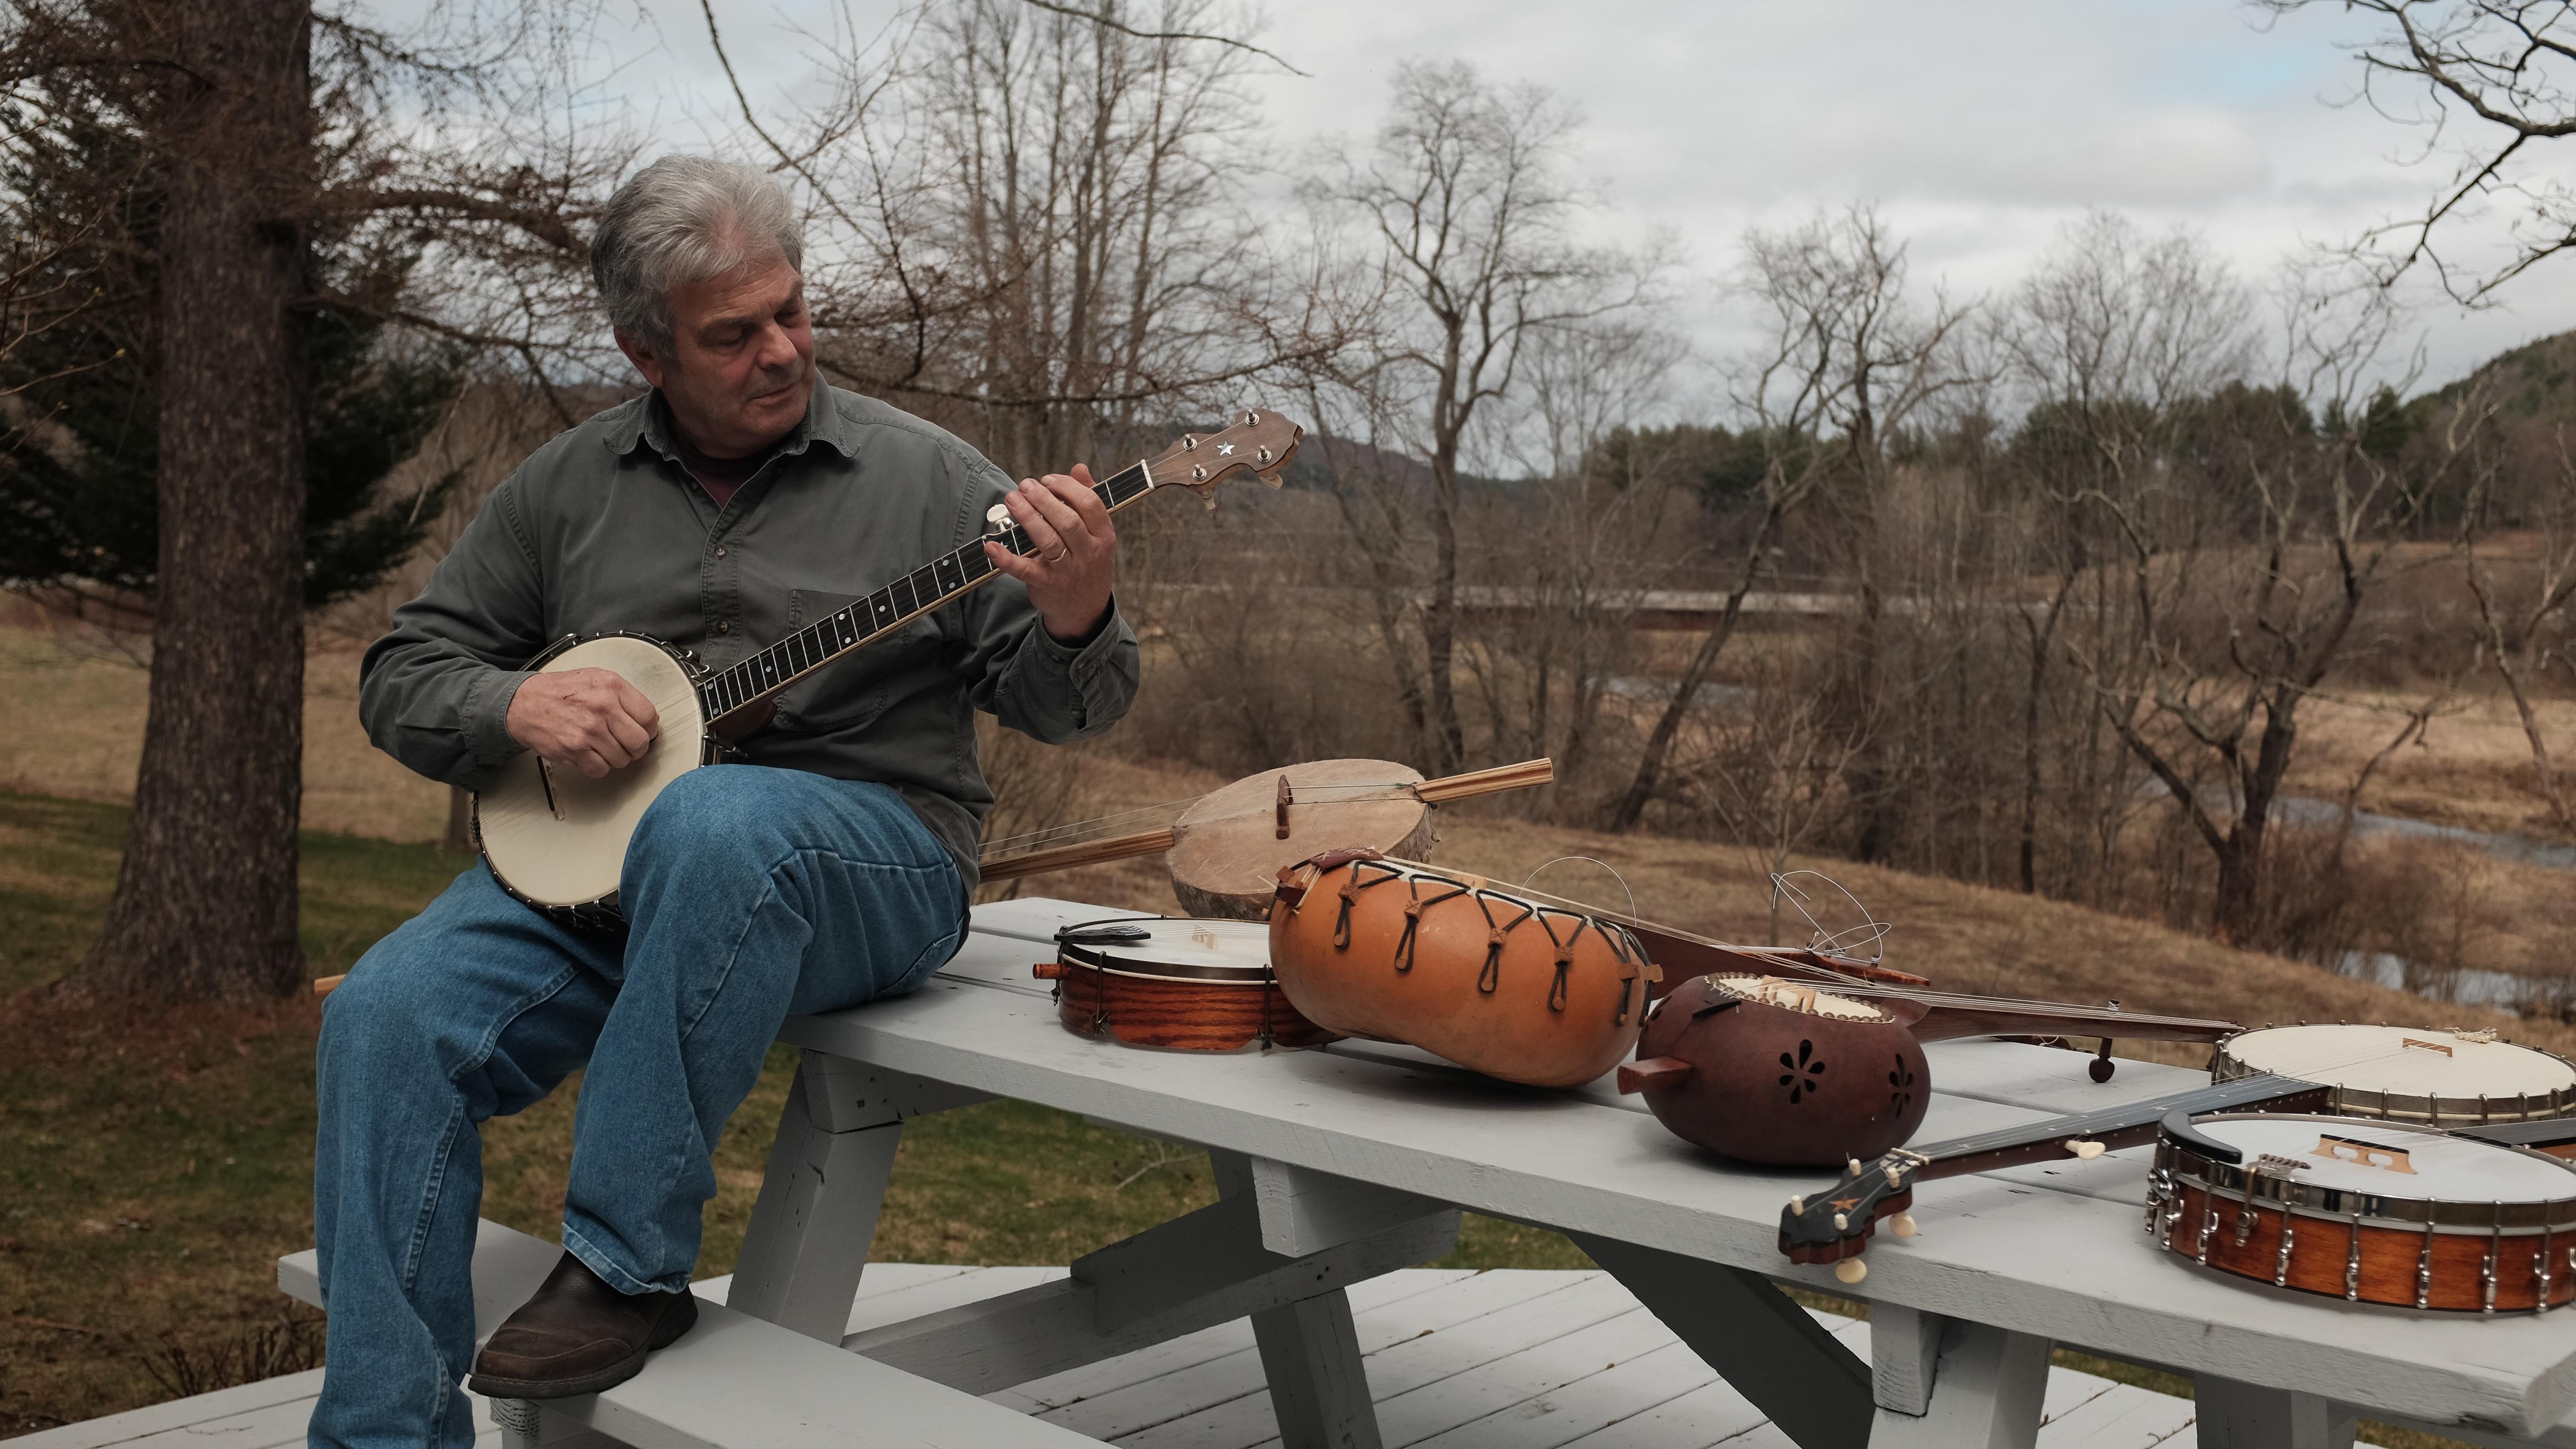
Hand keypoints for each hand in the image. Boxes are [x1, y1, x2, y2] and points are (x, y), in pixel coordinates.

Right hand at [506, 668, 660, 778]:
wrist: (524, 703)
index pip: (649, 716)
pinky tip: (589, 753)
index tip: (643, 731)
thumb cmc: (561, 692)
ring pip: (622, 759)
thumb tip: (648, 719)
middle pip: (640, 742)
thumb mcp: (596, 678)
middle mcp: (602, 707)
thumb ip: (623, 695)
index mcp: (612, 686)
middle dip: (636, 748)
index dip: (649, 729)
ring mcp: (589, 730)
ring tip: (603, 746)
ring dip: (615, 757)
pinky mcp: (575, 750)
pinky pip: (601, 770)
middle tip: (626, 745)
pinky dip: (598, 766)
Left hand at [985, 464, 1116, 641]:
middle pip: (1067, 520)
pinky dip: (1006, 559)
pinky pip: (1025, 570)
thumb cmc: (1088, 562)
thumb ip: (1088, 500)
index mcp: (1103, 536)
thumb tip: (1079, 468)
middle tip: (1024, 485)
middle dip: (1043, 499)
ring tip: (1011, 499)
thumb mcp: (1097, 534)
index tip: (1048, 480)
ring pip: (1047, 541)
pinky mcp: (1046, 585)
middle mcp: (1088, 553)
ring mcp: (1067, 571)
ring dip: (1027, 518)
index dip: (1068, 488)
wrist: (1085, 610)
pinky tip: (991, 546)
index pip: (1090, 504)